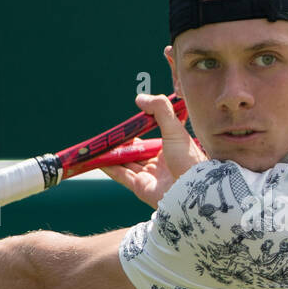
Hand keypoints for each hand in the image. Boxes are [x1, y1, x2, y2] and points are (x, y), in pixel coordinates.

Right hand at [99, 93, 207, 208]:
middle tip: (110, 134)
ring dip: (113, 154)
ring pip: (126, 162)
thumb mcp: (175, 128)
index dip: (141, 130)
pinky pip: (121, 175)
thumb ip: (160, 110)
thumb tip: (140, 98)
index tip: (129, 122)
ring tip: (99, 145)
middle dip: (123, 143)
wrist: (190, 190)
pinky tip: (97, 159)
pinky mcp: (140, 187)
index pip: (152, 138)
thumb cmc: (187, 159)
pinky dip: (109, 167)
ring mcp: (149, 176)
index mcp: (170, 149)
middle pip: (136, 151)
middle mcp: (160, 163)